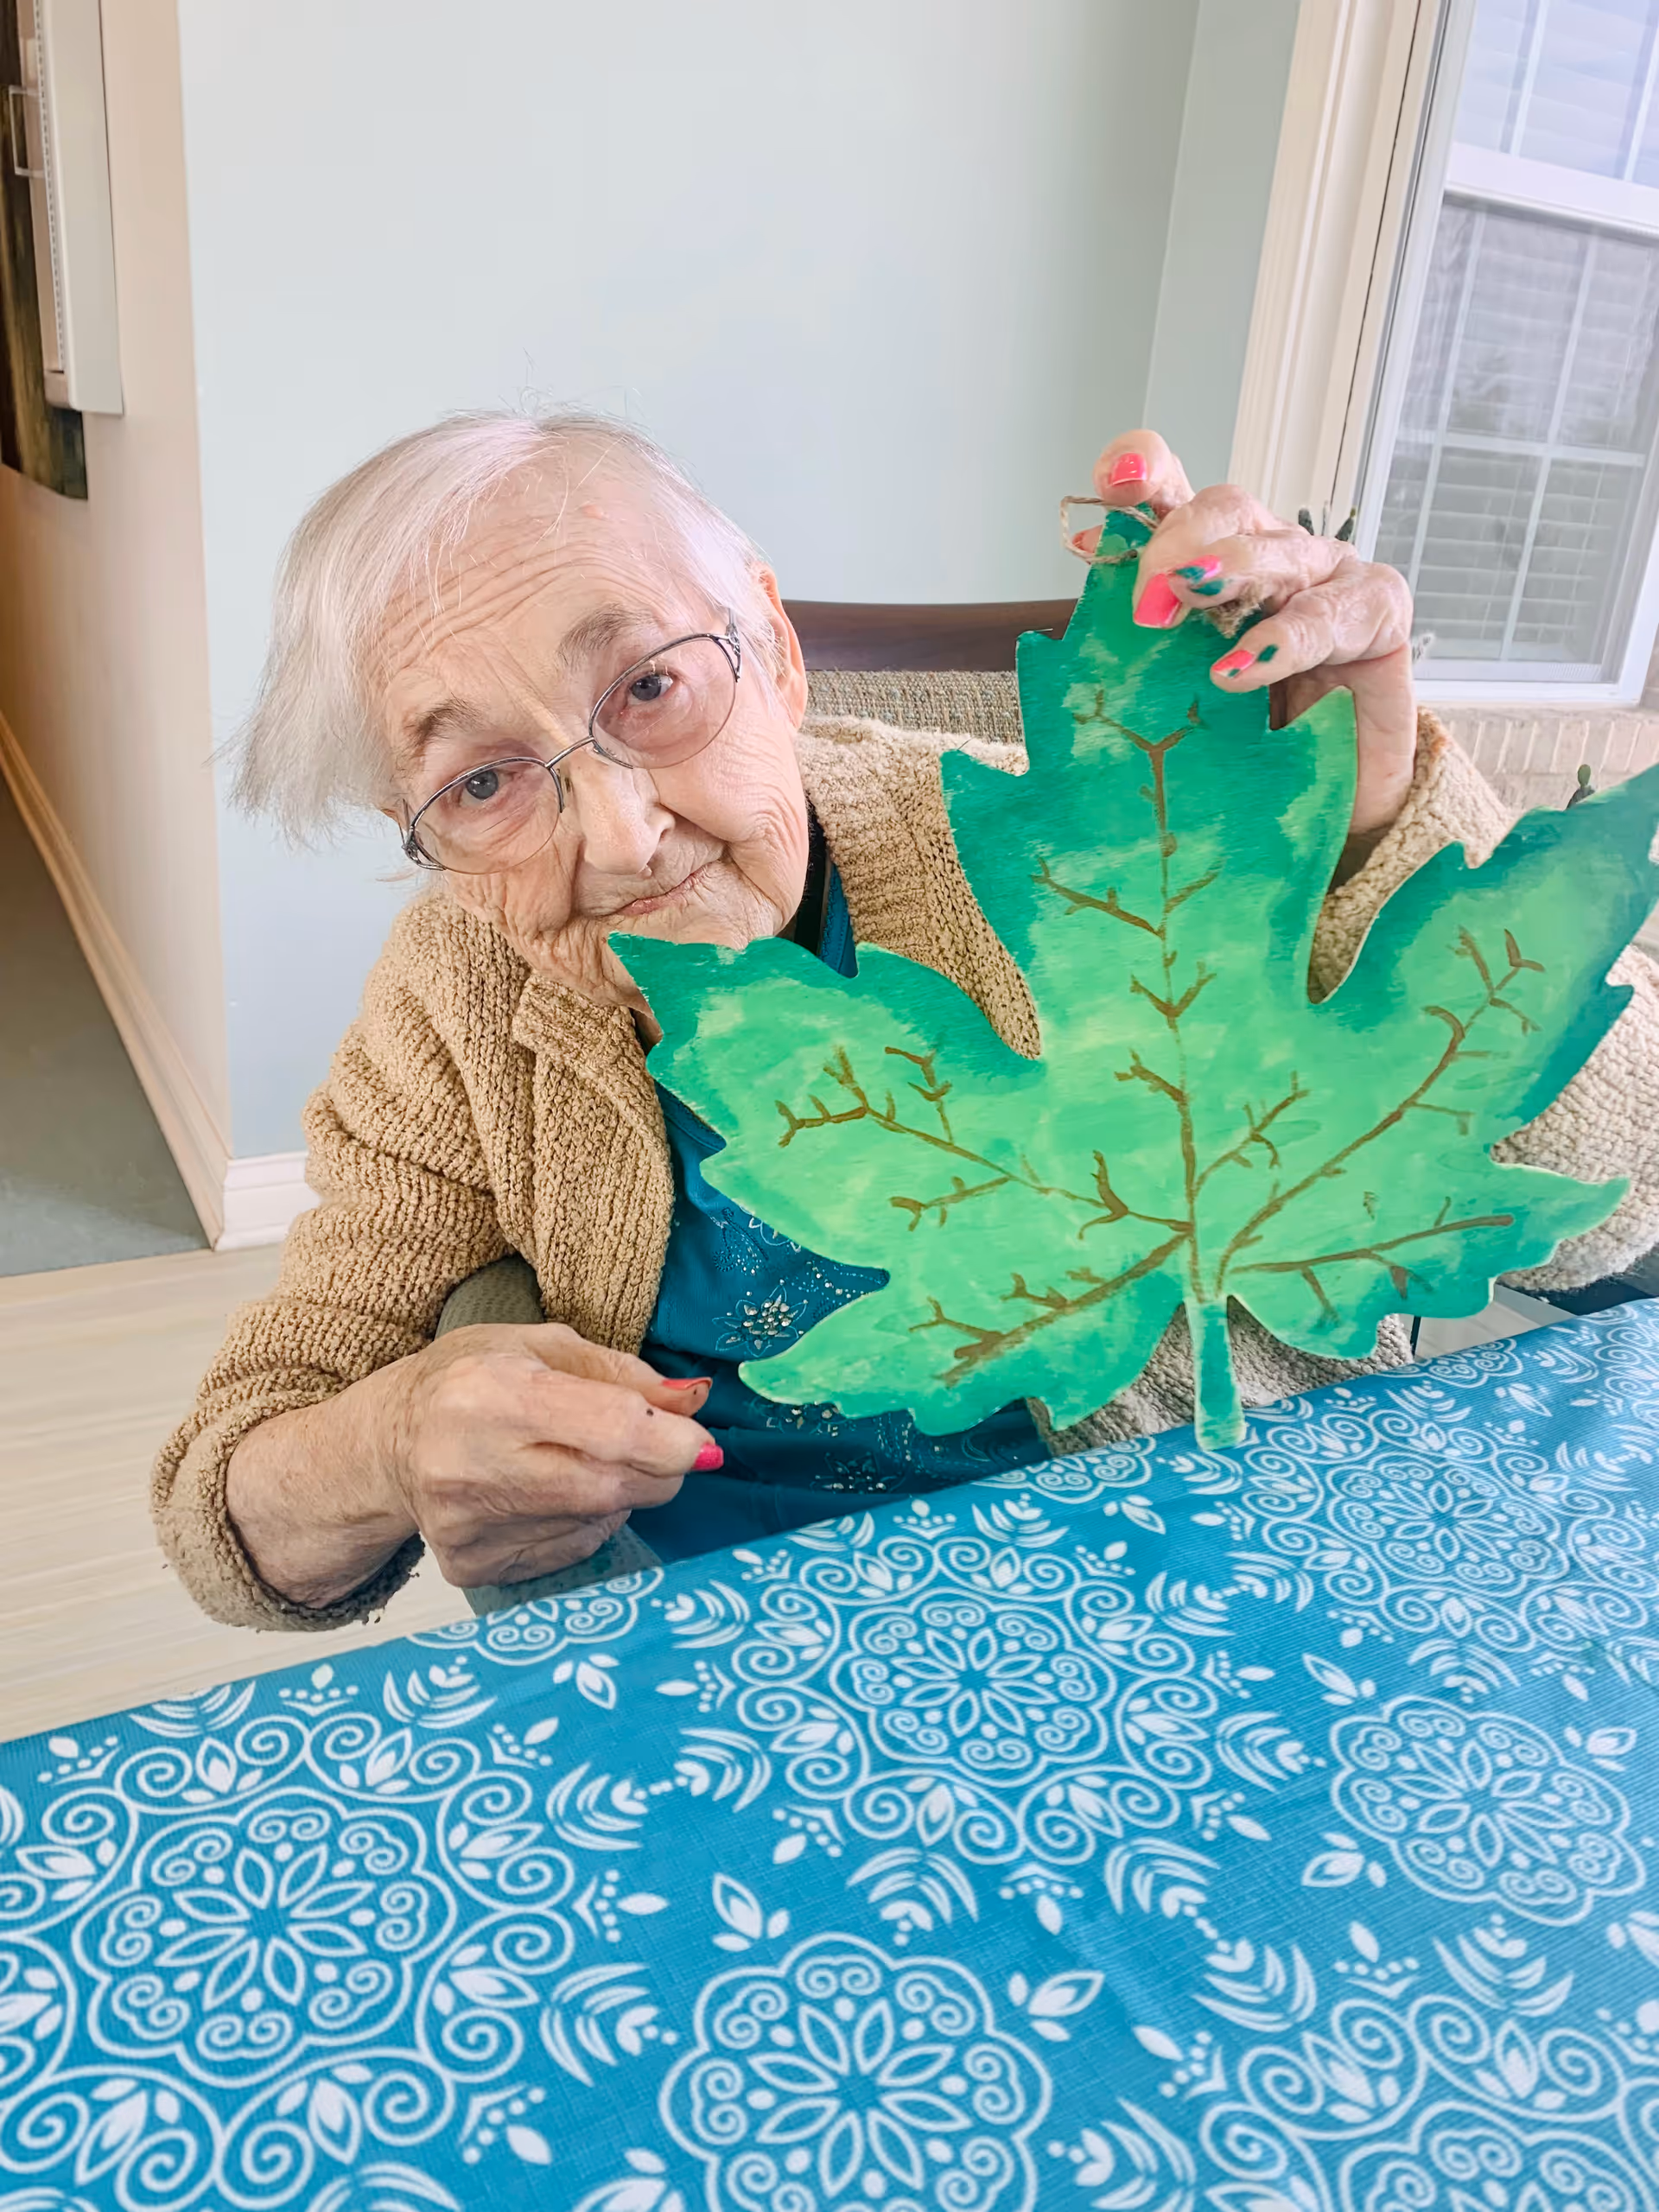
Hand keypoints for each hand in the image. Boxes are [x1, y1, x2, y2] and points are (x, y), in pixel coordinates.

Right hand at [226, 1322, 717, 1606]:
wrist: (389, 1443)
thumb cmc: (472, 1379)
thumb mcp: (542, 1347)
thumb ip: (624, 1375)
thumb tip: (696, 1401)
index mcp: (493, 1392)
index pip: (613, 1430)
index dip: (675, 1441)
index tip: (703, 1442)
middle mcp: (472, 1465)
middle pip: (614, 1486)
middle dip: (659, 1471)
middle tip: (659, 1449)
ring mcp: (468, 1526)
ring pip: (599, 1521)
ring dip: (620, 1494)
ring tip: (578, 1460)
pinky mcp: (472, 1566)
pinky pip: (570, 1550)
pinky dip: (585, 1523)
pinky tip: (550, 1494)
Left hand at [1084, 431, 1417, 855]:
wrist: (1327, 812)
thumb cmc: (1241, 755)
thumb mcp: (1171, 709)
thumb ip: (1128, 668)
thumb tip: (1057, 649)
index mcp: (1207, 564)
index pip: (1174, 494)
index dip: (1144, 474)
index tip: (1111, 484)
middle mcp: (1266, 557)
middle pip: (1225, 508)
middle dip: (1178, 539)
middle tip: (1145, 596)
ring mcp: (1327, 578)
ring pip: (1278, 548)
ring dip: (1232, 567)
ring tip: (1188, 596)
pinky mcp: (1380, 614)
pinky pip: (1336, 612)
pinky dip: (1289, 638)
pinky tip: (1245, 667)